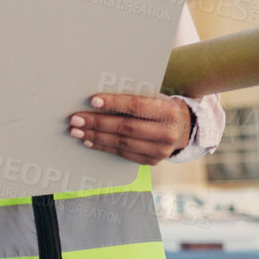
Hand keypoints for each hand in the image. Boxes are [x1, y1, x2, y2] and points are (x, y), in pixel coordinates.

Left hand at [68, 94, 191, 165]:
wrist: (183, 128)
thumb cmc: (161, 107)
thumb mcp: (154, 97)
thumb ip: (133, 97)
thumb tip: (98, 98)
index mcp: (167, 111)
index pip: (136, 106)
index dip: (114, 103)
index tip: (92, 101)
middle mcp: (166, 132)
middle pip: (125, 127)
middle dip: (97, 123)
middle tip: (75, 119)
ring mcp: (160, 150)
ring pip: (122, 143)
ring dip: (96, 137)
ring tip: (77, 131)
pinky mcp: (151, 161)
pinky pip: (123, 154)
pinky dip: (103, 147)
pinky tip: (89, 141)